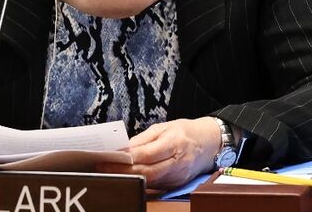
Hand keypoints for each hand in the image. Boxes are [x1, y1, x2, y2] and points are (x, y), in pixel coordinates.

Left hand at [97, 117, 220, 189]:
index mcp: (174, 143)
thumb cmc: (184, 131)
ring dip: (128, 178)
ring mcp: (178, 176)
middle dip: (122, 171)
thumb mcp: (164, 127)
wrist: (209, 143)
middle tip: (102, 168)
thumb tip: (123, 149)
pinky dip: (139, 181)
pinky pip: (155, 185)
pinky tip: (126, 177)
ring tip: (109, 172)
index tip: (107, 157)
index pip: (146, 154)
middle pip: (146, 172)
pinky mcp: (176, 184)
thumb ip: (142, 139)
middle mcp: (178, 162)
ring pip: (149, 181)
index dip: (125, 158)